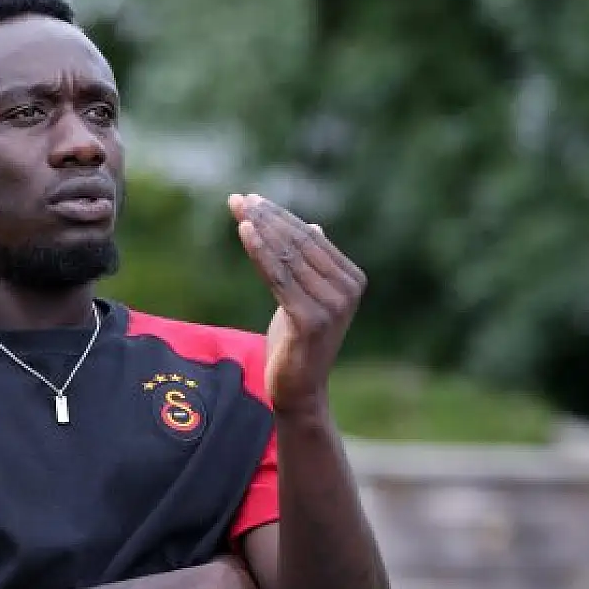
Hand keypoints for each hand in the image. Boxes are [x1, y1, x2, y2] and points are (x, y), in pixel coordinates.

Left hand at [227, 194, 366, 415]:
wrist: (299, 390)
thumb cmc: (298, 342)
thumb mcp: (306, 297)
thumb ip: (312, 264)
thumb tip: (313, 227)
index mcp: (351, 279)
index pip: (310, 237)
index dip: (279, 216)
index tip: (250, 198)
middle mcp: (347, 290)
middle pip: (298, 243)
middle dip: (266, 218)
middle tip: (238, 199)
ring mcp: (332, 306)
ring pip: (287, 257)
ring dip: (260, 229)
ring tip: (237, 208)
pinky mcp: (311, 320)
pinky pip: (279, 278)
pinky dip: (260, 253)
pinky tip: (245, 233)